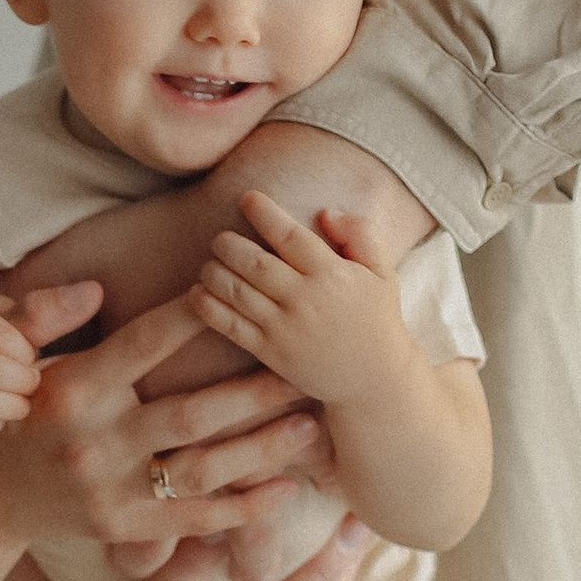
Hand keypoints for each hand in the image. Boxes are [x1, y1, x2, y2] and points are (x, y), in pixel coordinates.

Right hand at [0, 290, 326, 557]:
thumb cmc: (16, 415)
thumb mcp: (22, 363)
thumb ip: (52, 319)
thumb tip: (97, 285)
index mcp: (75, 388)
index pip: (144, 345)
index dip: (194, 316)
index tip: (242, 290)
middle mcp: (94, 440)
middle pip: (191, 415)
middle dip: (254, 392)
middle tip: (305, 368)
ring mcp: (109, 490)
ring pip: (201, 470)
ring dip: (261, 450)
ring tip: (311, 426)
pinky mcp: (121, 528)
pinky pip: (192, 520)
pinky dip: (241, 510)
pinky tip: (285, 490)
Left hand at [193, 194, 411, 410]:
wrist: (376, 381)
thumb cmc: (377, 319)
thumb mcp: (383, 272)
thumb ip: (360, 234)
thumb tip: (326, 211)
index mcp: (333, 275)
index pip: (291, 236)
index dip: (265, 213)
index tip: (248, 198)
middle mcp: (306, 300)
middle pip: (255, 263)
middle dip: (229, 244)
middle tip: (220, 238)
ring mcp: (286, 328)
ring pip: (238, 292)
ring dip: (214, 272)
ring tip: (209, 263)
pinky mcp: (271, 353)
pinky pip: (231, 327)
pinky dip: (208, 308)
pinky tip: (197, 293)